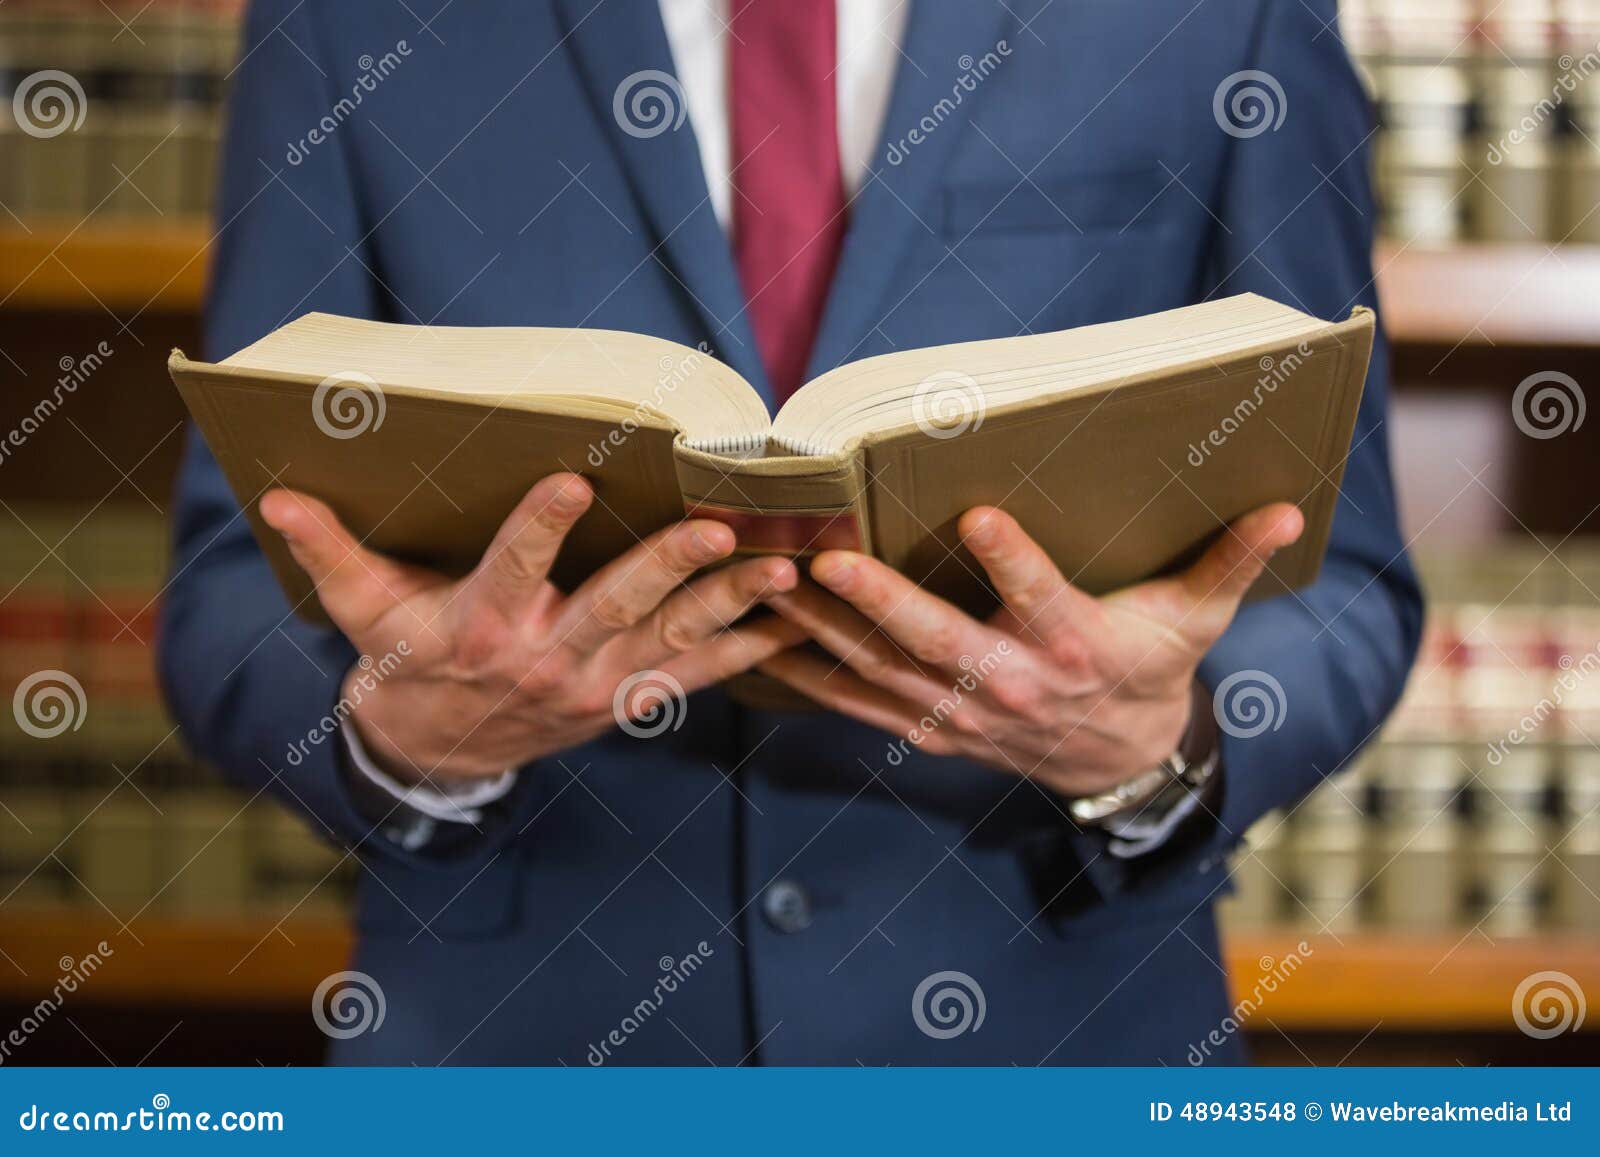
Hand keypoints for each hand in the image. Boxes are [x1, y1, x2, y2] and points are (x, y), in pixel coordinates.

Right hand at [259, 473, 803, 786]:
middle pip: (614, 605)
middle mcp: (545, 658)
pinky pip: (693, 677)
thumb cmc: (403, 662)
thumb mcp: (361, 611)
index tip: (572, 479)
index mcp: (481, 626)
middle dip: (667, 566)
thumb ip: (329, 551)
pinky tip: (792, 623)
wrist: (436, 753)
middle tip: (716, 527)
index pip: (511, 568)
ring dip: (728, 604)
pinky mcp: (626, 700)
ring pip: (670, 640)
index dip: (539, 526)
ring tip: (782, 567)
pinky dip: (743, 652)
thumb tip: (277, 494)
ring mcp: (594, 685)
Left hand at [758, 503, 1303, 797]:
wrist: (1120, 763)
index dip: (1014, 562)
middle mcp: (1015, 684)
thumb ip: (1232, 561)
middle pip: (941, 643)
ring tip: (773, 580)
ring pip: (884, 673)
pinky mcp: (931, 729)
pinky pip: (862, 704)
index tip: (979, 511)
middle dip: (882, 602)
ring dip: (827, 630)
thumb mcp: (1199, 618)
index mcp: (1079, 648)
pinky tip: (766, 638)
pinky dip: (815, 676)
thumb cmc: (1154, 669)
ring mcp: (965, 714)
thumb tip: (1288, 506)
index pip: (1044, 600)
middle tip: (828, 556)